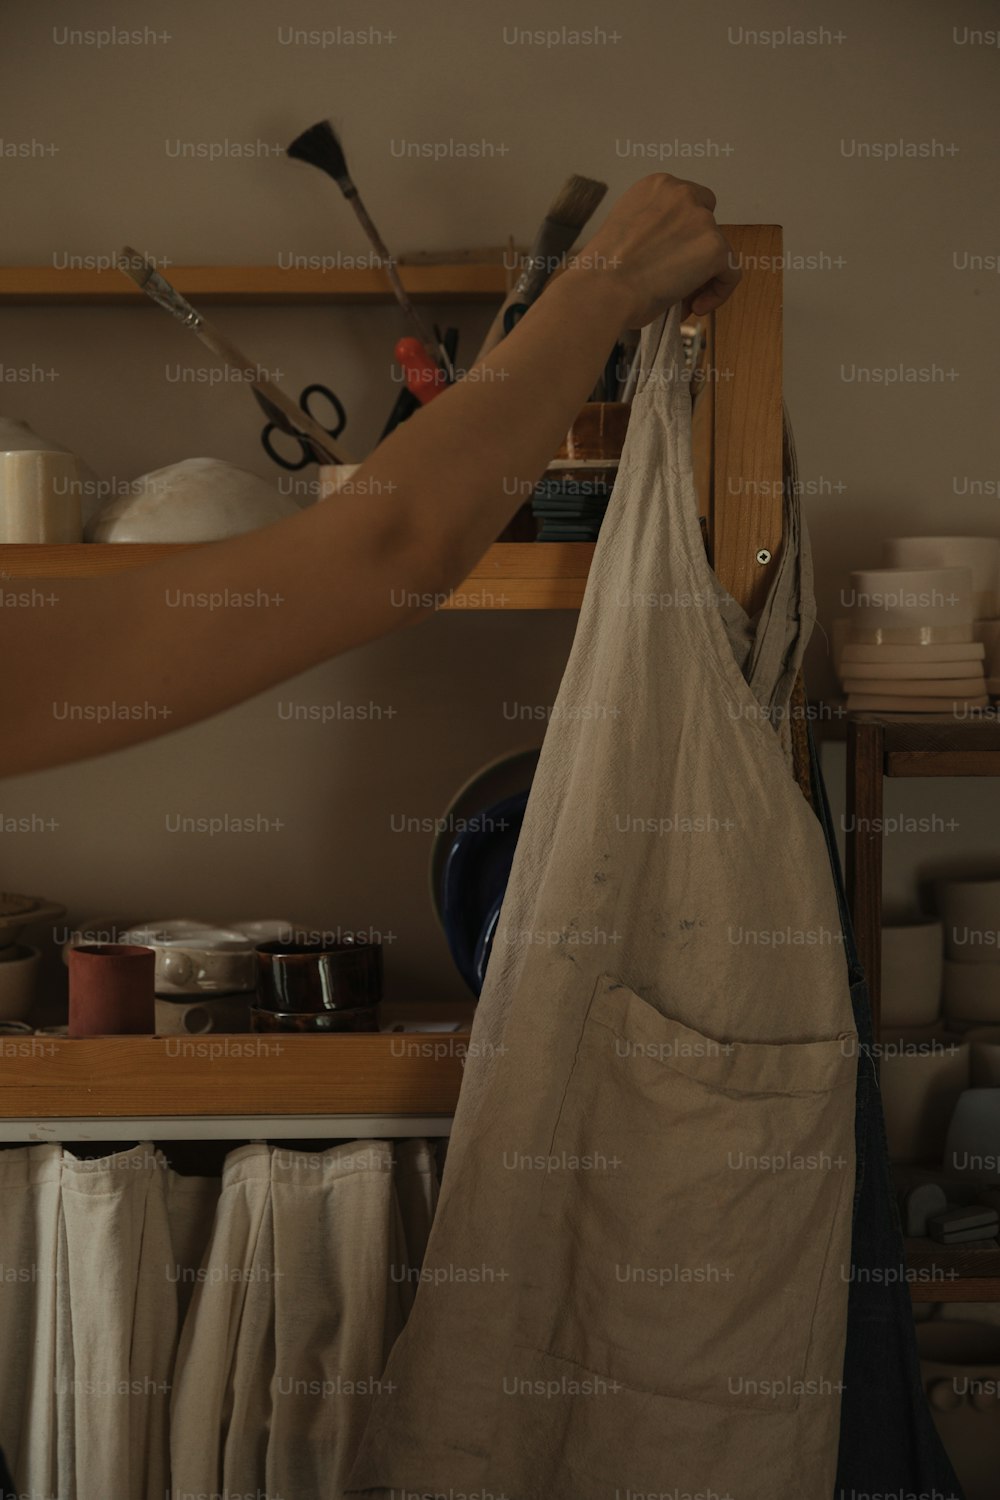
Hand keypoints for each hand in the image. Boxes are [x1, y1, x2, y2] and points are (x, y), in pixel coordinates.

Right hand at [569, 173, 740, 325]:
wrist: (600, 290)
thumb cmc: (601, 273)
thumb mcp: (625, 232)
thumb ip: (654, 232)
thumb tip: (673, 257)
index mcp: (656, 186)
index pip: (687, 205)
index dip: (683, 238)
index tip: (668, 262)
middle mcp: (681, 193)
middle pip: (707, 225)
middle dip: (695, 254)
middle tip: (677, 284)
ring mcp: (701, 219)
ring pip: (718, 251)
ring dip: (703, 277)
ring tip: (679, 303)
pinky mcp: (714, 247)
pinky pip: (731, 273)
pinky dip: (719, 292)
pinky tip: (695, 308)